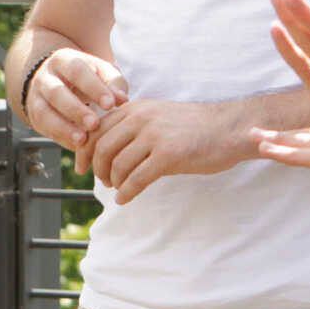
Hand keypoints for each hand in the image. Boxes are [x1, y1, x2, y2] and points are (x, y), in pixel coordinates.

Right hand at [22, 47, 129, 160]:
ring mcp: (36, 98)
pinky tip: (76, 146)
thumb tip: (122, 100)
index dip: (93, 88)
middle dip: (75, 109)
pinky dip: (61, 138)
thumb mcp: (101, 73)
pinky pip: (44, 129)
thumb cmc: (87, 78)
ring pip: (44, 112)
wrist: (57, 81)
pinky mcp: (34, 117)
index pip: (77, 71)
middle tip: (94, 124)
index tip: (110, 105)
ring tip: (82, 140)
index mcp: (64, 60)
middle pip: (56, 92)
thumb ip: (113, 83)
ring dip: (63, 128)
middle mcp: (46, 77)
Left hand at [87, 99, 243, 202]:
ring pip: (118, 164)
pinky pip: (137, 178)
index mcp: (135, 108)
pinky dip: (127, 192)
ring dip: (113, 182)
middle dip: (97, 169)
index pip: (97, 129)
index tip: (81, 167)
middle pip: (102, 147)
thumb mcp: (158, 116)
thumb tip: (105, 148)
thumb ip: (132, 126)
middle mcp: (141, 118)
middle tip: (103, 181)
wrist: (228, 129)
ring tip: (117, 190)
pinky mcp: (168, 155)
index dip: (84, 151)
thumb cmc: (194, 127)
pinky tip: (125, 199)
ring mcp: (154, 136)